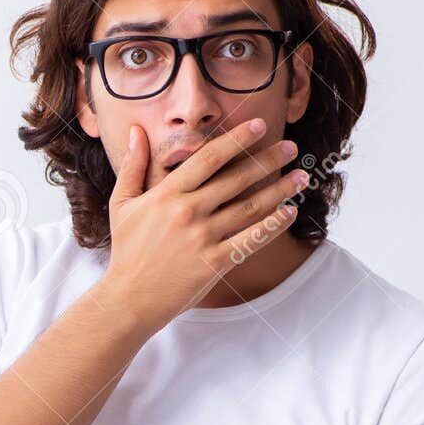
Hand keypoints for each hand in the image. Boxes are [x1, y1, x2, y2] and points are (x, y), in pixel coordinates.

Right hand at [100, 118, 306, 327]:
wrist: (130, 298)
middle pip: (237, 178)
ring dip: (280, 189)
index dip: (237, 139)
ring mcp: (203, 238)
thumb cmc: (127, 250)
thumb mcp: (122, 204)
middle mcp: (187, 212)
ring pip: (250, 207)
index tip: (259, 126)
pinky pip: (252, 239)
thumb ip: (132, 166)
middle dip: (268, 159)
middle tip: (290, 147)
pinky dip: (273, 225)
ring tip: (302, 177)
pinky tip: (289, 212)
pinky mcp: (215, 262)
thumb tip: (136, 131)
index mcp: (166, 194)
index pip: (208, 157)